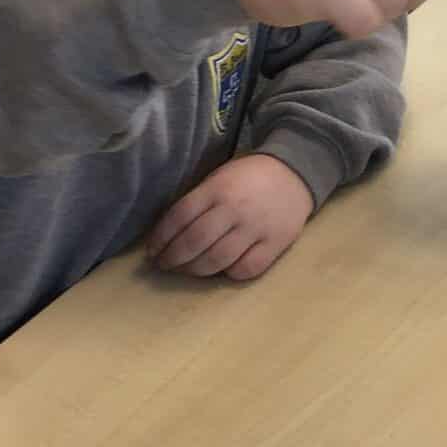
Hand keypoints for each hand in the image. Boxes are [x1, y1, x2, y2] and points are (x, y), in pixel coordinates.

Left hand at [147, 154, 312, 280]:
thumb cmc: (248, 177)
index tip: (152, 252)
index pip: (179, 217)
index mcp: (216, 189)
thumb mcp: (218, 178)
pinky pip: (246, 269)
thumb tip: (168, 234)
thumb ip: (196, 203)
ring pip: (217, 260)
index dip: (161, 238)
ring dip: (195, 270)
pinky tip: (222, 269)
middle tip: (164, 265)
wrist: (294, 173)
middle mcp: (234, 209)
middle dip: (173, 259)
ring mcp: (256, 228)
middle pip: (194, 242)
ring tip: (187, 270)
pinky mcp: (275, 244)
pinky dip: (229, 273)